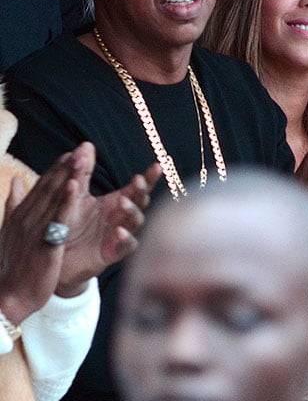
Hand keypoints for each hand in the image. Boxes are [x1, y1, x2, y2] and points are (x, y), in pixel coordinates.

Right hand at [0, 149, 80, 324]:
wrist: (6, 297)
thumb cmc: (11, 266)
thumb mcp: (11, 231)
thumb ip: (14, 205)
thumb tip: (17, 181)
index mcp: (22, 215)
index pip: (41, 187)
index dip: (56, 169)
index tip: (70, 153)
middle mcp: (28, 219)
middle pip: (49, 188)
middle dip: (65, 167)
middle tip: (81, 148)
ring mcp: (35, 230)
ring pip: (54, 199)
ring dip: (67, 177)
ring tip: (80, 158)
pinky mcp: (45, 244)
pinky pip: (57, 220)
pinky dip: (65, 202)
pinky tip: (74, 187)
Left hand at [57, 145, 160, 293]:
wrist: (56, 256)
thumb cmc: (68, 224)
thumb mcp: (73, 195)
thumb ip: (81, 172)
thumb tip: (87, 144)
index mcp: (115, 202)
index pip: (137, 188)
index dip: (149, 178)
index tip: (157, 166)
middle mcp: (122, 217)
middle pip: (140, 202)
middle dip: (142, 191)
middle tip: (137, 181)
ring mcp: (120, 235)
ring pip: (136, 222)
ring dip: (132, 211)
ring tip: (123, 203)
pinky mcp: (112, 253)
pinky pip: (126, 246)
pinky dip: (125, 238)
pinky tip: (118, 231)